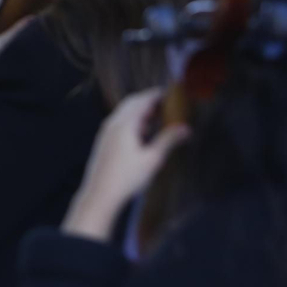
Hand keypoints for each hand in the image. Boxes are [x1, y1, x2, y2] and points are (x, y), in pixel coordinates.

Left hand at [61, 88, 189, 241]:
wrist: (100, 194)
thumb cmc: (127, 177)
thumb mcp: (152, 159)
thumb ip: (168, 141)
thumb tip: (186, 128)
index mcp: (124, 124)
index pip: (142, 100)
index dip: (156, 94)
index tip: (169, 92)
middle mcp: (113, 123)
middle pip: (131, 103)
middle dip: (148, 100)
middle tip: (165, 102)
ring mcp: (106, 132)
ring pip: (124, 113)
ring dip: (140, 111)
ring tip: (156, 117)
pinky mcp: (103, 141)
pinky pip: (119, 122)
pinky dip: (132, 120)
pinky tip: (142, 133)